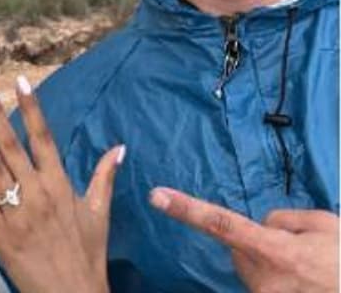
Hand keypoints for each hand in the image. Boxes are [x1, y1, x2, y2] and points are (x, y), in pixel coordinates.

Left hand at [0, 76, 122, 292]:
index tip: (20, 82)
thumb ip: (104, 177)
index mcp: (61, 185)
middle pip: (13, 146)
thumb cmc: (87, 254)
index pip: (44, 138)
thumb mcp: (100, 213)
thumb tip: (119, 147)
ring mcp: (17, 213)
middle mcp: (38, 193)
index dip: (31, 108)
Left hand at [150, 187, 338, 292]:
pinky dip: (278, 281)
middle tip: (300, 251)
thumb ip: (283, 219)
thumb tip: (262, 224)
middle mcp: (263, 279)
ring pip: (252, 270)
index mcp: (275, 252)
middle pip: (239, 250)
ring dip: (270, 266)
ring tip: (308, 270)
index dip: (187, 209)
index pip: (220, 224)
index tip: (157, 196)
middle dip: (259, 244)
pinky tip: (302, 283)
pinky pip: (263, 285)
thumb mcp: (325, 226)